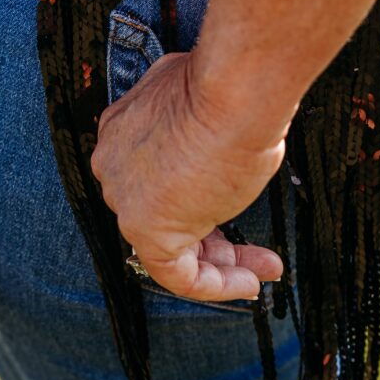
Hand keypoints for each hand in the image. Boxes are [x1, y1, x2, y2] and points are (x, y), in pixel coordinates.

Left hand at [90, 51, 285, 300]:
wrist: (233, 93)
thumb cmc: (230, 93)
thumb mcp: (205, 104)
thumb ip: (196, 124)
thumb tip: (210, 131)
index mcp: (123, 132)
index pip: (155, 180)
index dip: (199, 199)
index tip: (230, 201)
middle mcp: (116, 167)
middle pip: (163, 216)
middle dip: (215, 238)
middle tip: (254, 249)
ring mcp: (126, 200)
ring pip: (171, 249)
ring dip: (223, 265)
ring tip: (264, 269)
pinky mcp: (145, 230)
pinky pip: (177, 275)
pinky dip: (216, 286)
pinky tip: (249, 283)